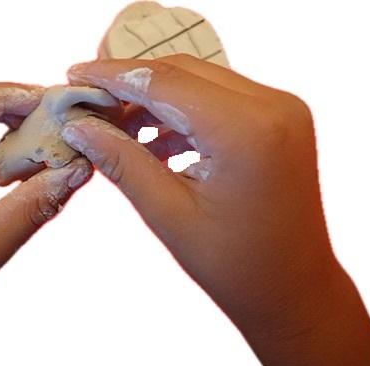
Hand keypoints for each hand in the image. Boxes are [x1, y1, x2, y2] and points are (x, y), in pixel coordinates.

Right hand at [62, 55, 369, 365]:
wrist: (293, 289)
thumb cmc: (236, 266)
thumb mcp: (168, 213)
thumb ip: (122, 160)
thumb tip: (79, 126)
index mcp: (247, 130)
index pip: (164, 82)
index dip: (113, 77)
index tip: (76, 74)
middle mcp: (273, 106)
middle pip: (184, 72)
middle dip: (132, 85)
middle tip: (89, 101)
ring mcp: (282, 109)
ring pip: (201, 82)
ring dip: (157, 99)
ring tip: (117, 127)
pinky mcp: (280, 120)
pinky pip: (221, 101)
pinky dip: (184, 113)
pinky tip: (154, 141)